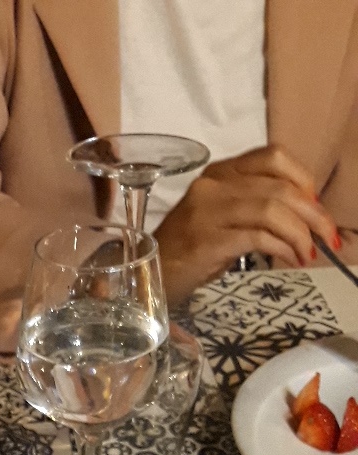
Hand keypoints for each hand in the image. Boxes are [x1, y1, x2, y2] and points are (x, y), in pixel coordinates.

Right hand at [154, 145, 340, 304]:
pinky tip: (289, 260)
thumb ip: (256, 210)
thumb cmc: (188, 253)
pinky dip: (281, 248)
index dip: (303, 178)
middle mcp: (213, 186)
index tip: (315, 207)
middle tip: (328, 236)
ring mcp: (207, 212)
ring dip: (300, 233)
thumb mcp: (223, 220)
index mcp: (219, 173)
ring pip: (272, 209)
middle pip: (278, 186)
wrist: (146, 278)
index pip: (272, 157)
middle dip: (313, 213)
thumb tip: (303, 218)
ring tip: (308, 254)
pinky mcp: (207, 240)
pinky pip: (257, 237)